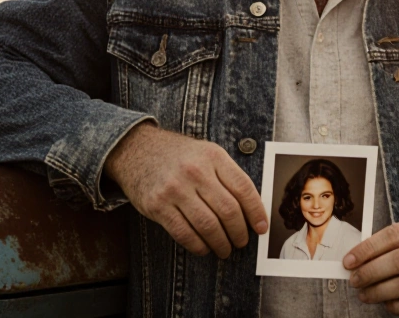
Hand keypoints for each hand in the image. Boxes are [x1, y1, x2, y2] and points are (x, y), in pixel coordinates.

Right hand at [103, 123, 268, 257]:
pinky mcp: (157, 205)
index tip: (261, 227)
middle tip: (241, 242)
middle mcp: (194, 171)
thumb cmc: (178, 155)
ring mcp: (174, 189)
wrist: (137, 149)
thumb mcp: (206, 153)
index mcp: (213, 156)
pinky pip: (184, 233)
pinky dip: (198, 246)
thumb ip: (227, 175)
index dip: (256, 212)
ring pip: (208, 226)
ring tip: (225, 249)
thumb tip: (251, 209)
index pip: (243, 188)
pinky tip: (204, 248)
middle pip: (228, 210)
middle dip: (239, 232)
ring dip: (221, 243)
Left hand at [344, 218, 398, 316]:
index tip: (348, 261)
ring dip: (379, 291)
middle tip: (354, 280)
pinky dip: (396, 306)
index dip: (368, 248)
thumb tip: (356, 260)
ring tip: (365, 294)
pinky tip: (386, 304)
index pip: (395, 234)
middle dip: (371, 271)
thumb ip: (393, 246)